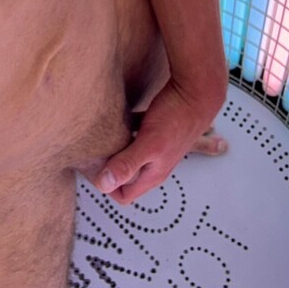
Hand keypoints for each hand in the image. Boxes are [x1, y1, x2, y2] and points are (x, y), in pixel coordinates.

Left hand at [95, 82, 226, 204]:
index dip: (106, 185)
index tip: (92, 168)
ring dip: (114, 149)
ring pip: (127, 154)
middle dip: (107, 167)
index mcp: (153, 173)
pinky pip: (133, 135)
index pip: (123, 195)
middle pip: (124, 175)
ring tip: (99, 138)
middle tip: (91, 152)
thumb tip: (103, 184)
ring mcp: (154, 146)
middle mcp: (154, 163)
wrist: (197, 93)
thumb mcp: (149, 144)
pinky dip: (123, 131)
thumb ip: (127, 164)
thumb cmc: (176, 118)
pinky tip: (113, 120)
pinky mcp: (154, 128)